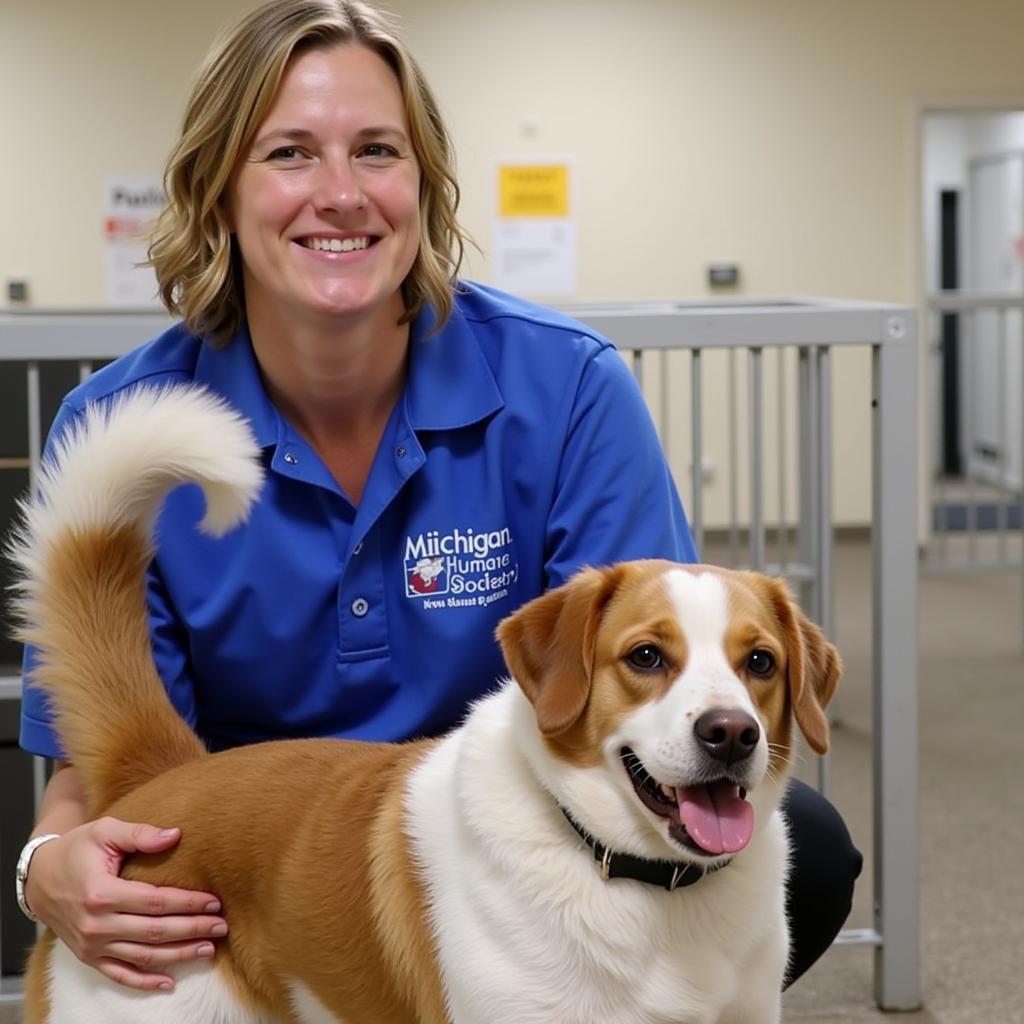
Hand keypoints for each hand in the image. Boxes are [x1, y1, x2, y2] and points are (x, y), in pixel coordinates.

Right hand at [24, 816, 228, 990]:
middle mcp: (96, 924)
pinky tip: (169, 982)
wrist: (39, 878)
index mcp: (101, 893)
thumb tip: (176, 835)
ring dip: (178, 955)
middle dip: (192, 930)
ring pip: (143, 955)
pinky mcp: (88, 957)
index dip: (187, 903)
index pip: (155, 902)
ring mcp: (91, 945)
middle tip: (221, 925)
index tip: (214, 901)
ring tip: (209, 949)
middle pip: (154, 931)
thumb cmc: (77, 849)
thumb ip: (140, 834)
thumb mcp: (105, 831)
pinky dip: (144, 982)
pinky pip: (119, 974)